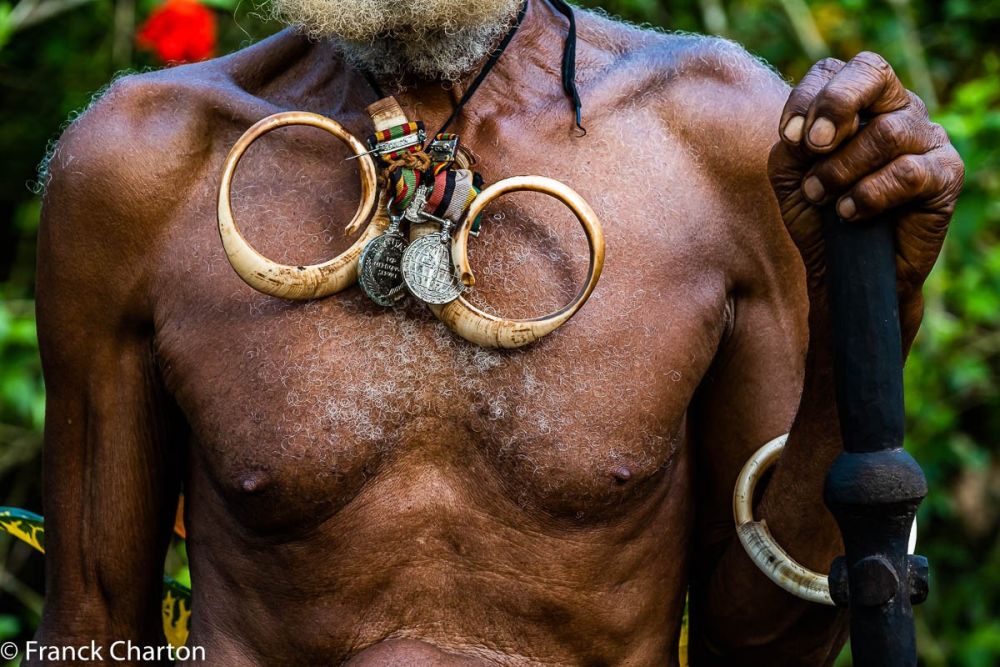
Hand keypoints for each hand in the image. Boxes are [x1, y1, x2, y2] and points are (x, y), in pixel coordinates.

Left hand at [768, 52, 963, 325]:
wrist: (844, 268)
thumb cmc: (818, 215)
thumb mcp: (790, 175)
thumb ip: (791, 144)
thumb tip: (809, 131)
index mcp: (857, 103)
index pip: (833, 69)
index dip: (806, 97)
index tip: (789, 138)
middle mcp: (897, 109)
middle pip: (873, 72)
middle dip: (835, 105)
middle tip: (813, 145)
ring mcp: (927, 138)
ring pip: (888, 132)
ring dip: (841, 169)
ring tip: (823, 196)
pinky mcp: (946, 174)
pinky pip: (908, 172)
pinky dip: (868, 195)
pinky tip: (850, 213)